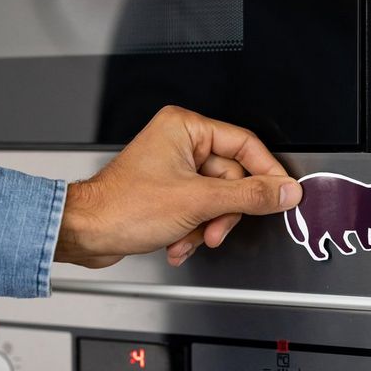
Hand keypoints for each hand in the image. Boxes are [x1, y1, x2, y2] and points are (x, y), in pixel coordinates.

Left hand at [55, 106, 302, 267]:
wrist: (86, 233)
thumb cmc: (121, 207)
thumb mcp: (198, 201)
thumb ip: (249, 196)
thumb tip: (284, 191)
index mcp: (186, 128)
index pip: (245, 145)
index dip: (266, 173)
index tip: (282, 195)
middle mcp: (180, 143)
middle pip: (232, 178)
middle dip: (223, 212)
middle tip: (215, 227)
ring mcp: (175, 169)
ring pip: (217, 199)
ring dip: (206, 225)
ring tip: (190, 237)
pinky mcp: (169, 192)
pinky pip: (200, 210)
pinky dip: (193, 230)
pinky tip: (178, 241)